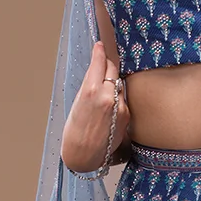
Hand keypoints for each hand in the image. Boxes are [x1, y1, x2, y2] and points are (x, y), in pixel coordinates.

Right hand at [60, 41, 129, 170]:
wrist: (84, 154)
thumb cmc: (75, 130)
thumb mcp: (78, 103)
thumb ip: (90, 86)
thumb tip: (98, 73)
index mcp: (91, 91)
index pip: (100, 63)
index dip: (100, 52)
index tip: (100, 45)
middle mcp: (108, 96)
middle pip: (112, 69)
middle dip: (108, 65)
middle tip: (104, 61)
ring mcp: (119, 106)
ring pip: (118, 84)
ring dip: (112, 82)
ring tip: (104, 89)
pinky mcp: (126, 115)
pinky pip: (122, 98)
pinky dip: (116, 97)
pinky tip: (108, 105)